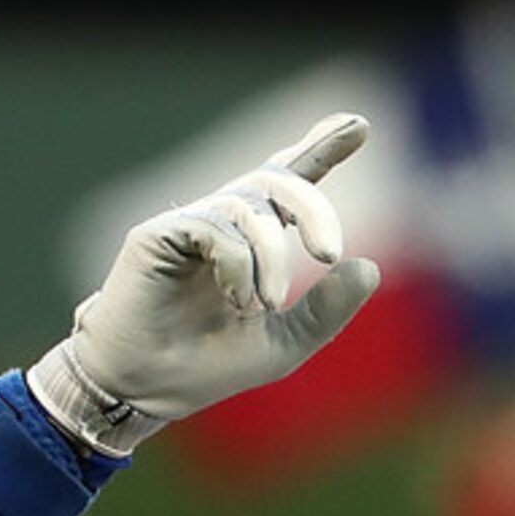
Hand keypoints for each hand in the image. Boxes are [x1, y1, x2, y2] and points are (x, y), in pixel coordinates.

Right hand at [28, 112, 384, 454]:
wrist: (145, 390)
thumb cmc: (204, 368)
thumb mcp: (283, 343)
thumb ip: (326, 310)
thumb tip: (370, 266)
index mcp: (251, 243)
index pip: (288, 186)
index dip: (321, 149)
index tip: (360, 124)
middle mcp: (221, 224)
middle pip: (277, 181)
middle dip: (312, 209)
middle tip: (328, 253)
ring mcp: (189, 225)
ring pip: (249, 209)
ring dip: (271, 259)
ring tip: (266, 305)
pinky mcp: (158, 235)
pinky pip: (215, 228)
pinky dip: (237, 264)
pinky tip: (235, 300)